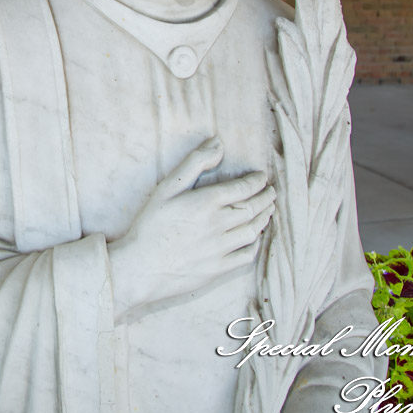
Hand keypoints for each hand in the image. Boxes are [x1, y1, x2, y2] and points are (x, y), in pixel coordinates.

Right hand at [106, 136, 274, 319]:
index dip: (257, 181)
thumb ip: (194, 162)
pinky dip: (255, 243)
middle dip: (266, 198)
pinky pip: (246, 256)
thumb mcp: (167, 187)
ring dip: (264, 218)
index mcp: (207, 202)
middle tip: (271, 192)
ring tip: (268, 210)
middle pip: (253, 208)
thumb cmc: (150, 225)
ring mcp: (220, 249)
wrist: (141, 267)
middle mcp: (218, 224)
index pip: (244, 188)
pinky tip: (255, 237)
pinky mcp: (219, 269)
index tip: (262, 178)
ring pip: (253, 230)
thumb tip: (218, 143)